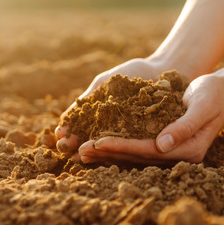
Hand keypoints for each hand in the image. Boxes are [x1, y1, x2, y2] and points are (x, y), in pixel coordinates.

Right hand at [55, 57, 171, 153]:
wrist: (162, 69)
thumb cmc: (133, 74)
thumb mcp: (106, 84)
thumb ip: (89, 97)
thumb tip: (67, 116)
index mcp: (100, 115)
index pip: (81, 126)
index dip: (70, 131)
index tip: (60, 135)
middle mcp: (112, 127)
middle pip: (91, 138)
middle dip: (78, 144)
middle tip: (66, 150)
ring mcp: (128, 134)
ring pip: (107, 144)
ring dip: (93, 151)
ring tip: (81, 155)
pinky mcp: (146, 137)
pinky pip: (130, 143)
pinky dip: (116, 148)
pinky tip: (105, 150)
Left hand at [76, 73, 223, 164]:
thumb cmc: (214, 93)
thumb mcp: (202, 105)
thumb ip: (184, 126)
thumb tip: (162, 145)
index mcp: (189, 150)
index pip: (147, 150)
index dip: (120, 147)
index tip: (96, 142)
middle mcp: (180, 156)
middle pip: (138, 157)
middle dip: (108, 154)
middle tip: (80, 151)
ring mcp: (173, 152)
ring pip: (135, 155)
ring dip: (109, 154)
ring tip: (82, 152)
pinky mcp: (166, 144)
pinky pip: (139, 148)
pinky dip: (118, 146)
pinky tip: (99, 144)